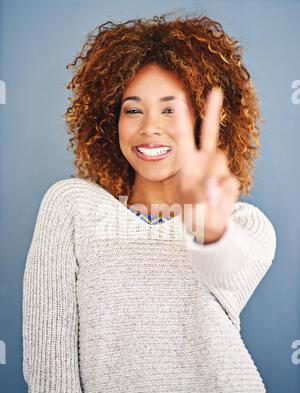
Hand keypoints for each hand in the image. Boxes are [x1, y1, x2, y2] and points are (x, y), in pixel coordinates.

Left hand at [176, 87, 239, 243]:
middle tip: (216, 90)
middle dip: (212, 111)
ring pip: (220, 161)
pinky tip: (216, 202)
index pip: (185, 138)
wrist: (205, 226)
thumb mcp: (188, 199)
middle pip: (209, 133)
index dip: (181, 119)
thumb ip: (200, 188)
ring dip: (212, 177)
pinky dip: (221, 196)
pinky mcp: (229, 182)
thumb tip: (215, 181)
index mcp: (188, 162)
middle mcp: (203, 161)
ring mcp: (217, 170)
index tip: (176, 99)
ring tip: (205, 195)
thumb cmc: (190, 210)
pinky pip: (228, 184)